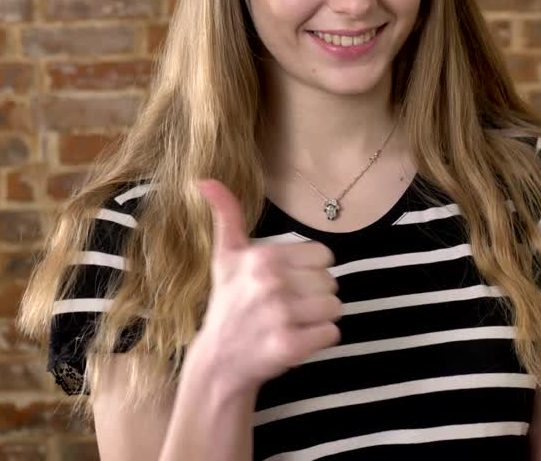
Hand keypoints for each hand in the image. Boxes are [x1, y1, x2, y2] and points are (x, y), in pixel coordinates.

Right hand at [194, 179, 341, 392]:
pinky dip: (320, 340)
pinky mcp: (289, 346)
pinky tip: (296, 340)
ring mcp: (280, 316)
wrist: (219, 361)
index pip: (324, 257)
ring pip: (335, 308)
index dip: (309, 272)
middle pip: (332, 282)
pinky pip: (333, 334)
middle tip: (285, 308)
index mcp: (264, 257)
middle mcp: (271, 283)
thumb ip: (226, 216)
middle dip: (315, 297)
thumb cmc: (229, 304)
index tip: (285, 284)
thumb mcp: (225, 257)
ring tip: (292, 323)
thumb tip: (204, 179)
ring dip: (319, 319)